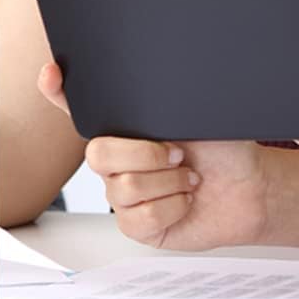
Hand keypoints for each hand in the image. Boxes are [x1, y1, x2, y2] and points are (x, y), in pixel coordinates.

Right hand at [36, 62, 272, 251]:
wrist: (247, 188)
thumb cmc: (223, 147)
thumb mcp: (200, 113)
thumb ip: (173, 99)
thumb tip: (164, 74)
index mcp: (127, 124)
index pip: (80, 105)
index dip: (59, 91)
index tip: (51, 73)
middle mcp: (119, 157)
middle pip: (97, 154)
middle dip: (144, 154)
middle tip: (177, 153)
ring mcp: (123, 192)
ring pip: (125, 188)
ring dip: (169, 182)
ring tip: (189, 177)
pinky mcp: (136, 225)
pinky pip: (140, 217)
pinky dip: (173, 207)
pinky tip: (185, 200)